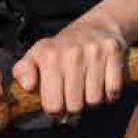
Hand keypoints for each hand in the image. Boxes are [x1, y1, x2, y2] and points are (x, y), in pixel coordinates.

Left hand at [12, 11, 128, 120]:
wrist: (96, 26)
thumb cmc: (63, 48)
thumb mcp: (38, 55)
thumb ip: (23, 71)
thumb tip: (28, 85)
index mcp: (49, 55)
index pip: (52, 105)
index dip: (55, 110)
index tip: (58, 103)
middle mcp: (72, 53)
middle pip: (74, 106)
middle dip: (74, 107)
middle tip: (73, 96)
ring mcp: (94, 51)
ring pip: (94, 100)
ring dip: (92, 100)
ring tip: (87, 88)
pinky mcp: (114, 51)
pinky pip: (113, 90)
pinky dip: (109, 94)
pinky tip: (103, 84)